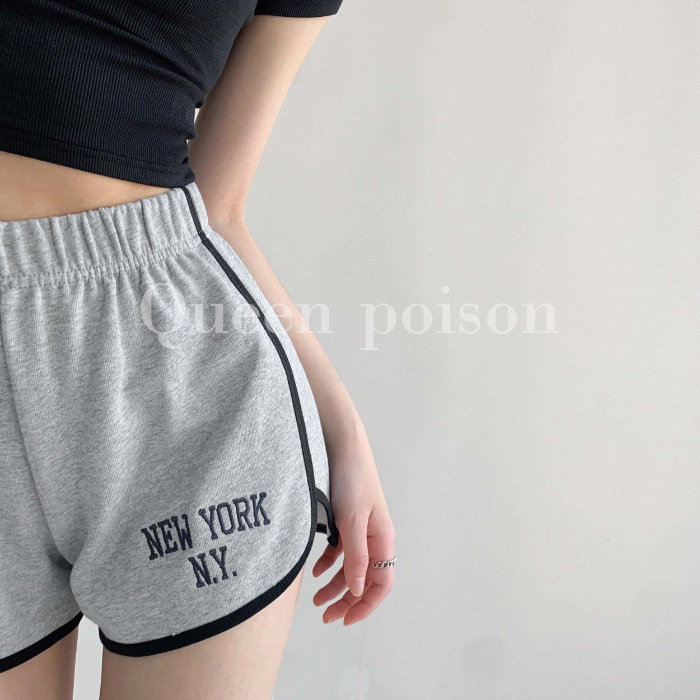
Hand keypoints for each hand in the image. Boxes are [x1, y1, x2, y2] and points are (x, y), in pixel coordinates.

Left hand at [311, 425, 394, 624]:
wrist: (341, 445)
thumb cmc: (352, 478)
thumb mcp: (352, 520)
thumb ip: (356, 556)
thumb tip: (360, 590)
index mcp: (382, 539)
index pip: (382, 583)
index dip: (366, 605)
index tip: (346, 619)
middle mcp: (373, 537)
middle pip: (364, 579)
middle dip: (347, 600)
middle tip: (325, 615)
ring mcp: (359, 528)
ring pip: (350, 567)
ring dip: (336, 585)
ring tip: (316, 600)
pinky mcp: (344, 519)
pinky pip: (340, 550)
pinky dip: (328, 563)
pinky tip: (315, 570)